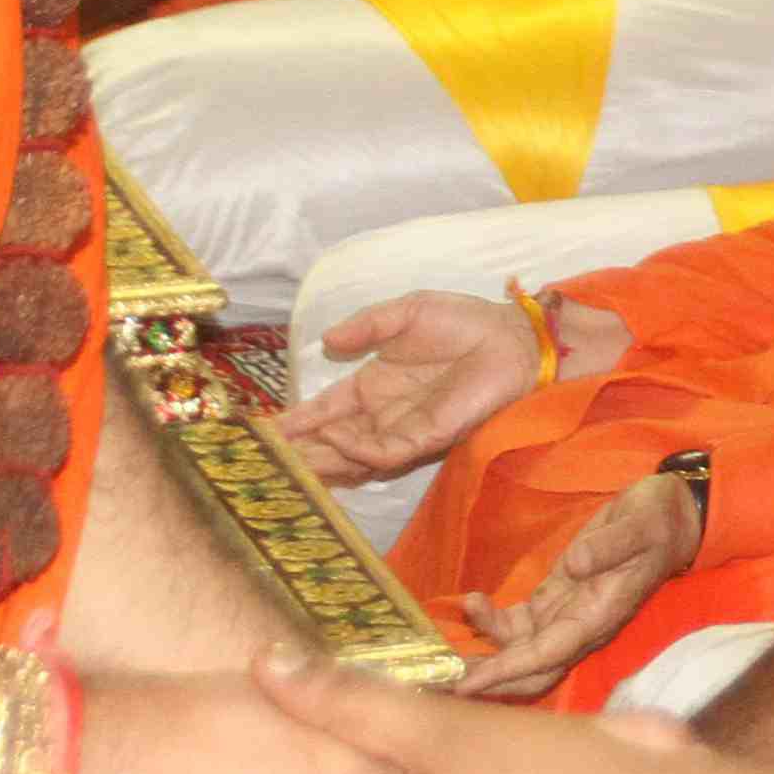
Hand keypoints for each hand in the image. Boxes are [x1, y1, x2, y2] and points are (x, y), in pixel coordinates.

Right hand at [273, 291, 540, 482]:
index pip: (326, 408)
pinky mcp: (426, 438)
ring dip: (321, 457)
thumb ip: (367, 326)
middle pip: (332, 439)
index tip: (263, 431)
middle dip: (300, 449)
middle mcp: (383, 413)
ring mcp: (403, 428)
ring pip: (352, 454)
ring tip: (287, 460)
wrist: (510, 338)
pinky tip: (334, 437)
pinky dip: (357, 448)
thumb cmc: (463, 322)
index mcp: (374, 384)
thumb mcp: (406, 312)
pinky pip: (385, 451)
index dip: (297, 420)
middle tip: (262, 459)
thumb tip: (326, 340)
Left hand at [458, 472, 705, 700]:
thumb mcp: (642, 526)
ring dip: (485, 651)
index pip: (547, 655)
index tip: (468, 683)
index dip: (507, 671)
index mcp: (600, 616)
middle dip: (489, 680)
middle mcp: (581, 626)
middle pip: (530, 671)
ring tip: (448, 638)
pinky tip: (471, 602)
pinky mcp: (557, 599)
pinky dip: (493, 622)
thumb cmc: (659, 522)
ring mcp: (567, 615)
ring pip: (520, 651)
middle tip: (441, 681)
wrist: (672, 517)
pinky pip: (520, 624)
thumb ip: (612, 545)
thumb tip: (576, 564)